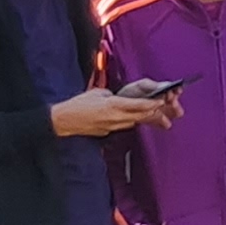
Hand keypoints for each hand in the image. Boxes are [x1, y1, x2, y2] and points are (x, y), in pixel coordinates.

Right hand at [52, 88, 170, 138]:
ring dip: (143, 117)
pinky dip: (131, 121)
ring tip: (154, 112)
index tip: (161, 100)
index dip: (152, 103)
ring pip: (134, 121)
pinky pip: (124, 125)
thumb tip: (121, 98)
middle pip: (140, 115)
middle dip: (153, 111)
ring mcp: (112, 126)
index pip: (138, 105)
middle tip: (162, 106)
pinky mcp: (108, 131)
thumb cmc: (77, 105)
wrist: (63, 121)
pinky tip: (134, 117)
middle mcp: (115, 117)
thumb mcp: (97, 93)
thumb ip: (112, 95)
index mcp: (112, 105)